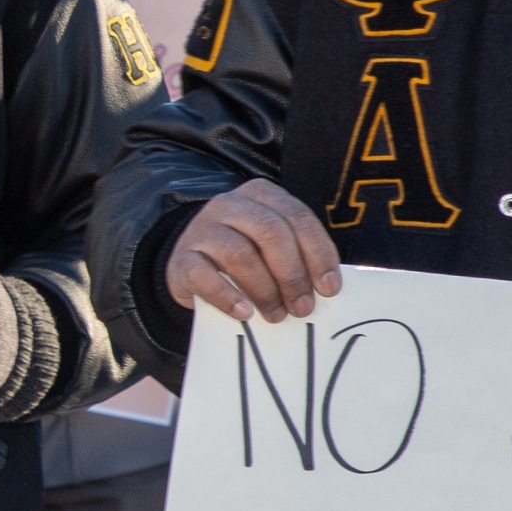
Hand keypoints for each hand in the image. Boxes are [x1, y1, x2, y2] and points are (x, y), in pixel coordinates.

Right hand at [166, 180, 341, 322]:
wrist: (193, 266)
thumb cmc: (245, 258)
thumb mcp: (272, 246)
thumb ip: (298, 255)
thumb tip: (329, 286)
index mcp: (261, 195)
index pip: (297, 217)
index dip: (318, 254)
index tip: (329, 288)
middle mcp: (230, 204)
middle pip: (270, 233)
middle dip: (293, 274)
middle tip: (303, 308)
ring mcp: (202, 229)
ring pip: (240, 254)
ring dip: (265, 290)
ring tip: (276, 316)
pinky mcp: (182, 259)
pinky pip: (204, 276)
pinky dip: (227, 297)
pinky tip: (244, 313)